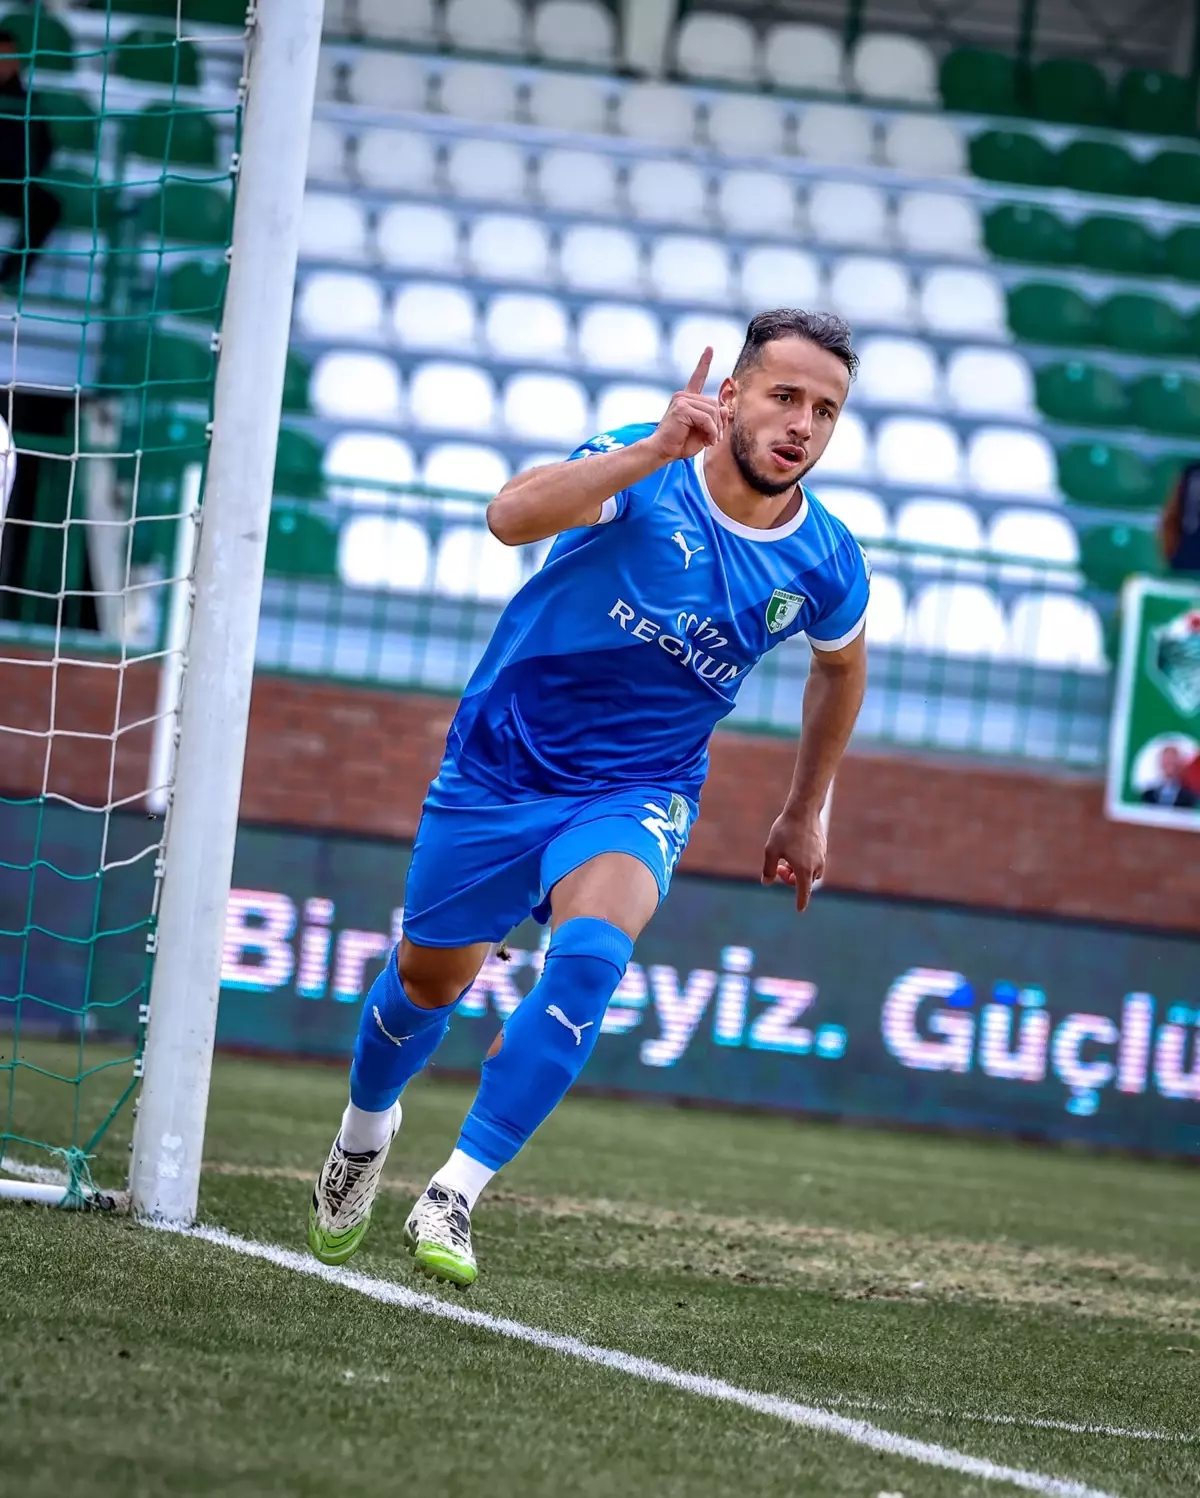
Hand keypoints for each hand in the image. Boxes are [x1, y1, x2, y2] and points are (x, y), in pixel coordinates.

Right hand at [647, 347, 726, 462]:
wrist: (662, 451)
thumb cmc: (681, 443)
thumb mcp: (704, 431)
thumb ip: (715, 419)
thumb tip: (724, 408)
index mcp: (686, 399)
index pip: (697, 378)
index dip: (704, 363)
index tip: (710, 348)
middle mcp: (683, 396)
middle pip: (714, 404)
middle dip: (718, 423)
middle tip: (714, 438)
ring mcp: (681, 400)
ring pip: (712, 411)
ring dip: (715, 429)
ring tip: (710, 441)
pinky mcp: (682, 408)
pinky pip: (707, 418)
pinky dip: (711, 431)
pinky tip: (707, 441)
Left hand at [761, 807, 825, 912]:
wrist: (803, 810)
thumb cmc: (785, 831)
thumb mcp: (771, 851)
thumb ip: (768, 869)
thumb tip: (766, 883)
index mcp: (804, 870)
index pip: (803, 892)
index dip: (801, 902)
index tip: (800, 910)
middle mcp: (816, 866)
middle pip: (804, 882)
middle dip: (790, 879)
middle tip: (778, 868)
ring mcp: (821, 856)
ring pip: (810, 872)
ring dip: (798, 871)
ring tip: (786, 858)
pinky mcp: (823, 848)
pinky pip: (814, 862)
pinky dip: (804, 862)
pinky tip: (794, 849)